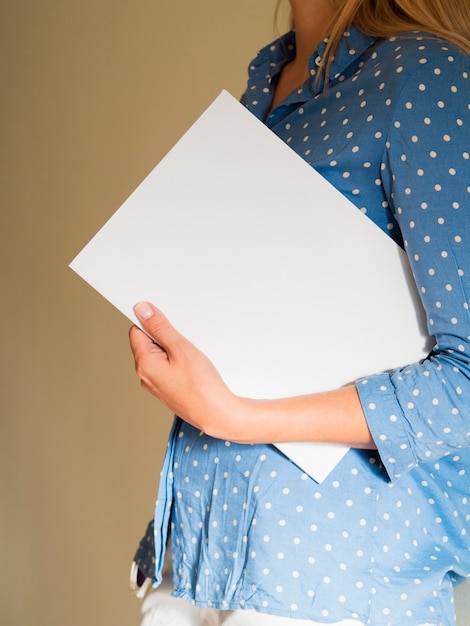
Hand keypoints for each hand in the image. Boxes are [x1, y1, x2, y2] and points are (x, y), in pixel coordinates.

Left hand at [129, 302, 242, 439]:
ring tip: (190, 358)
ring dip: (173, 352)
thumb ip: (160, 328)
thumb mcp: (181, 348)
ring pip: (159, 357)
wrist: (216, 414)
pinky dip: (177, 364)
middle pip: (148, 344)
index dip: (152, 323)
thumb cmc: (201, 387)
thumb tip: (142, 311)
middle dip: (165, 338)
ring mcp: (155, 385)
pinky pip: (167, 369)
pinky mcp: (167, 390)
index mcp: (144, 364)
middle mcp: (145, 376)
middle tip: (184, 343)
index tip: (167, 322)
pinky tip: (192, 369)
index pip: (137, 331)